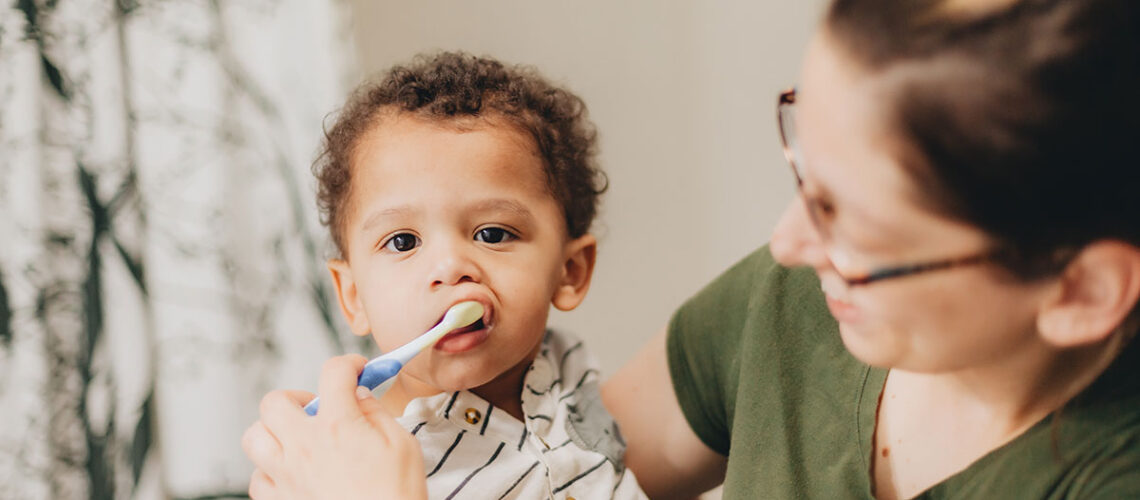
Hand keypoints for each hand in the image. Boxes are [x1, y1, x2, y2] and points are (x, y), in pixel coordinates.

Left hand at [242, 354, 427, 499]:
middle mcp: (304, 447)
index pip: (333, 373)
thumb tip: (360, 396)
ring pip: (254, 438)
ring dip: (274, 432)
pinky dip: (270, 471)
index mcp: (338, 426)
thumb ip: (377, 413)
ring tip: (296, 438)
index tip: (354, 370)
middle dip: (297, 397)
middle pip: (275, 402)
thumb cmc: (395, 496)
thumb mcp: (402, 445)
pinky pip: (257, 478)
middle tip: (317, 407)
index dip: (347, 364)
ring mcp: (285, 476)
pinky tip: (291, 472)